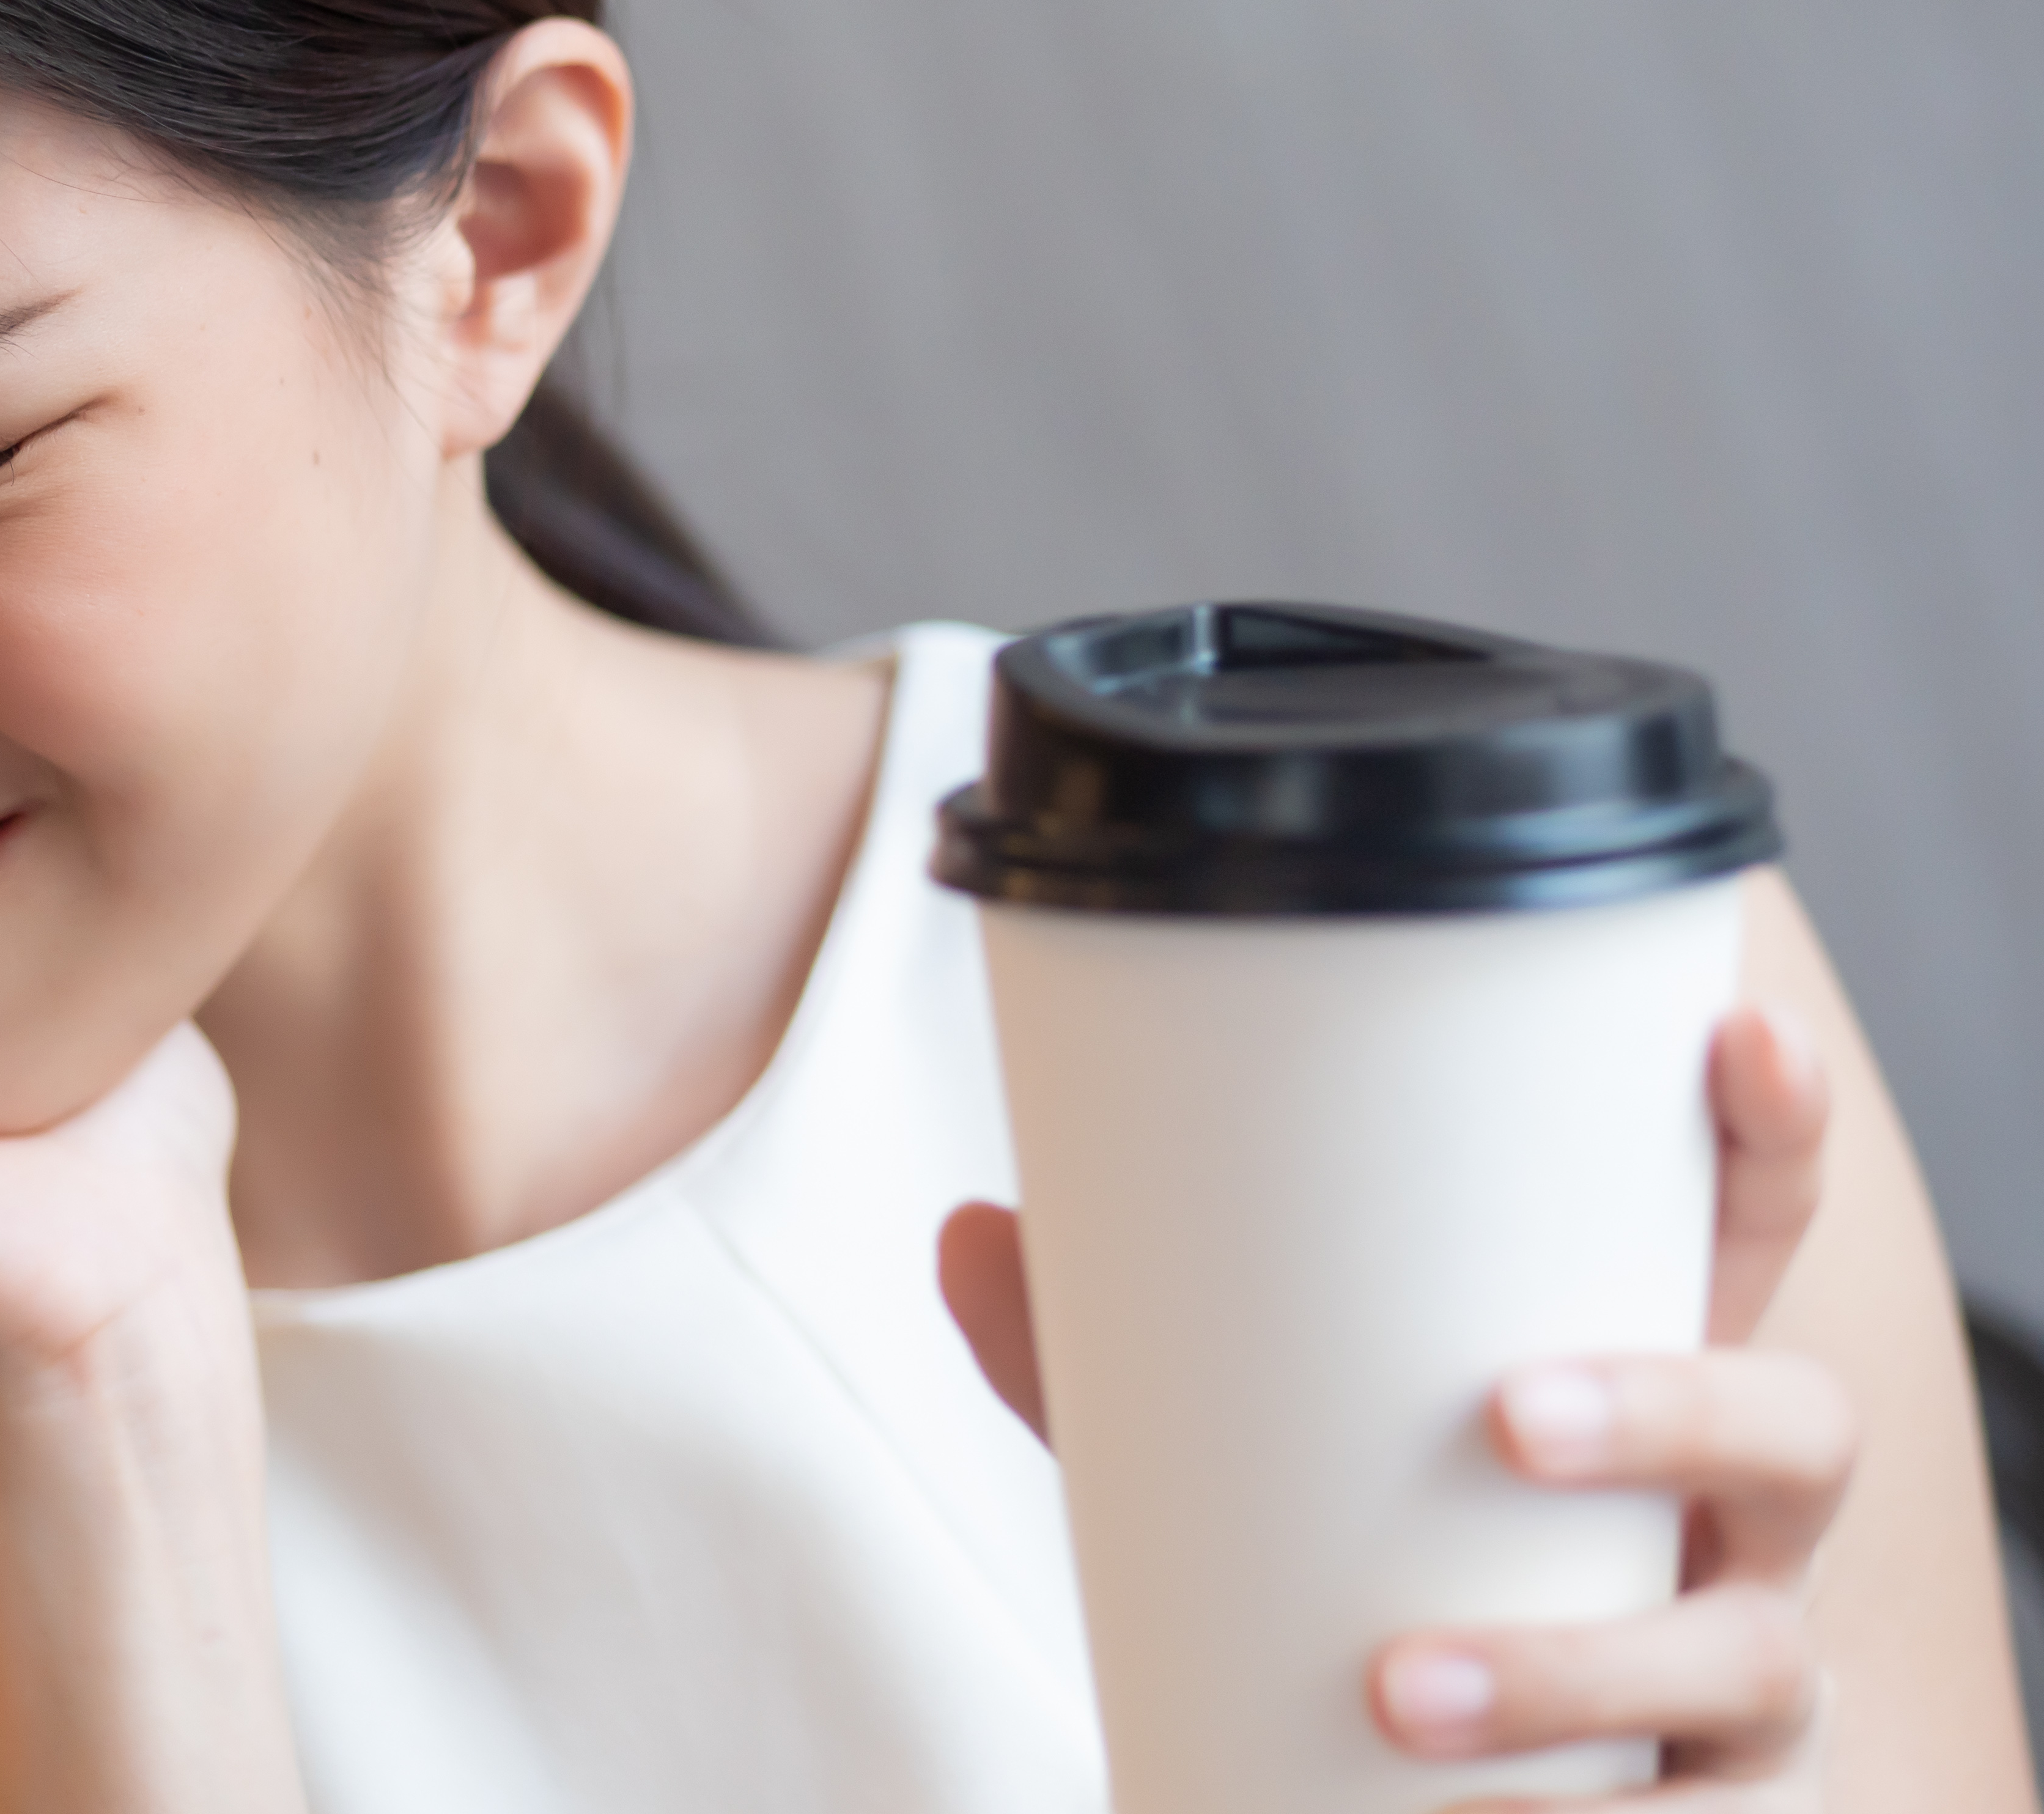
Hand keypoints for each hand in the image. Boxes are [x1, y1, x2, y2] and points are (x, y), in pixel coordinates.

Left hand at [941, 1002, 1854, 1808]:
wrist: (1424, 1777)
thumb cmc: (1367, 1551)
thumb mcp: (1258, 1442)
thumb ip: (1119, 1346)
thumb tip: (971, 1233)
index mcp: (1653, 1364)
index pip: (1757, 1221)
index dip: (1776, 1126)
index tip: (1736, 1031)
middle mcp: (1745, 1509)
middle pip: (1796, 1426)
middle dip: (1672, 1408)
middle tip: (1503, 1415)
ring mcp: (1751, 1665)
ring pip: (1751, 1656)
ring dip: (1581, 1671)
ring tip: (1403, 1693)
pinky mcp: (1728, 1810)